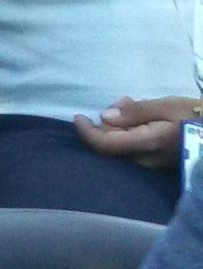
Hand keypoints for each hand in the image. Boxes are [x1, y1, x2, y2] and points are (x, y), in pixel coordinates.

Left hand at [76, 93, 201, 165]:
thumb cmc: (198, 116)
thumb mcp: (168, 106)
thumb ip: (136, 111)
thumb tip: (104, 116)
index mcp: (145, 144)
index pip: (103, 145)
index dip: (86, 132)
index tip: (78, 117)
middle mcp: (145, 160)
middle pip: (112, 145)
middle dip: (108, 124)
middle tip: (122, 103)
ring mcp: (154, 165)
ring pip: (123, 147)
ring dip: (121, 127)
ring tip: (134, 106)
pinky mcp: (161, 164)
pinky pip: (136, 149)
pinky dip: (132, 133)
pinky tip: (144, 119)